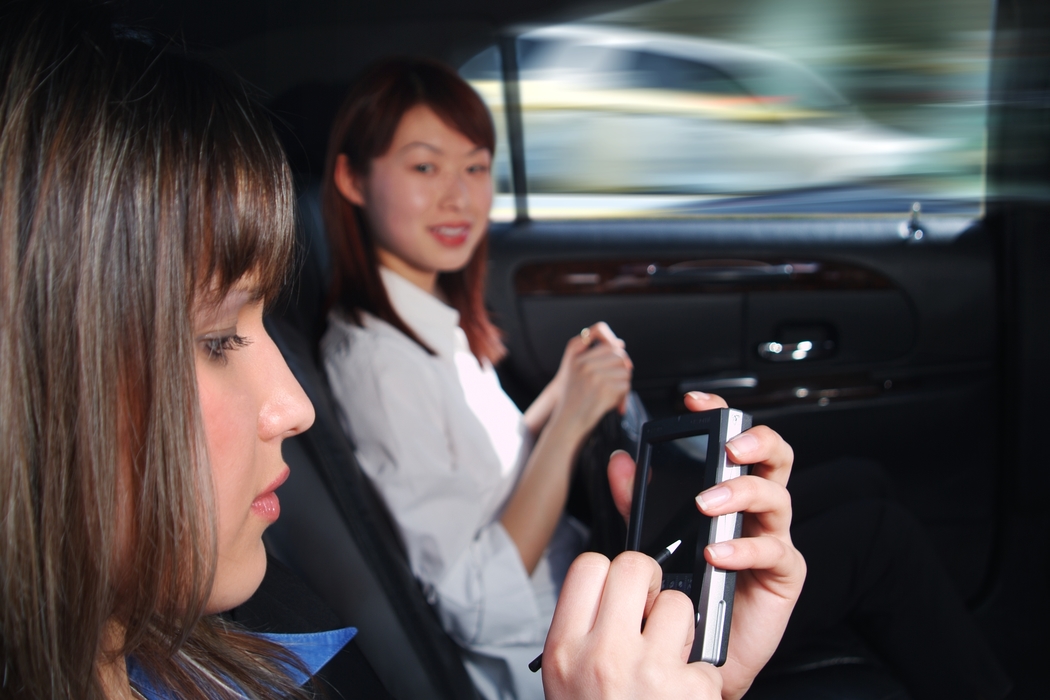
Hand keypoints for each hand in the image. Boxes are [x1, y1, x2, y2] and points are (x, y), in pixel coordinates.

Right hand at [542, 551, 723, 699]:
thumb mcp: (567, 680)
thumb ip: (583, 633)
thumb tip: (612, 589)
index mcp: (565, 649)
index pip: (587, 566)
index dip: (609, 572)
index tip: (618, 590)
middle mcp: (602, 654)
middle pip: (634, 567)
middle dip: (651, 582)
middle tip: (652, 608)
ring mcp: (648, 671)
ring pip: (680, 604)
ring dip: (683, 630)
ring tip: (670, 661)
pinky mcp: (689, 690)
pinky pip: (708, 657)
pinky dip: (702, 678)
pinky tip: (684, 697)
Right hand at [550, 322, 632, 434]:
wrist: (568, 421)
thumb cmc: (572, 398)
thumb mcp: (574, 370)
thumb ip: (593, 355)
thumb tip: (621, 343)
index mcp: (575, 355)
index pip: (599, 331)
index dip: (612, 339)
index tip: (618, 350)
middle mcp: (583, 363)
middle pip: (618, 353)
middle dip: (621, 367)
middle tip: (615, 381)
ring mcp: (593, 375)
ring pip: (625, 370)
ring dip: (623, 383)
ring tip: (611, 394)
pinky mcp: (604, 389)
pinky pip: (626, 386)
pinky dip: (623, 397)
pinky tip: (611, 402)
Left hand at [605, 392, 804, 699]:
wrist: (698, 649)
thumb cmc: (684, 588)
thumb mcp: (653, 537)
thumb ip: (638, 500)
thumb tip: (620, 462)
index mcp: (728, 490)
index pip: (731, 440)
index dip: (720, 412)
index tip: (695, 400)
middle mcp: (755, 509)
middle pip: (774, 456)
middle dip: (753, 441)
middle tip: (729, 448)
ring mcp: (772, 537)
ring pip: (777, 496)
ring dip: (741, 493)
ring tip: (707, 505)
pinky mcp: (783, 573)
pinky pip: (774, 551)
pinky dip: (743, 549)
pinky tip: (717, 553)